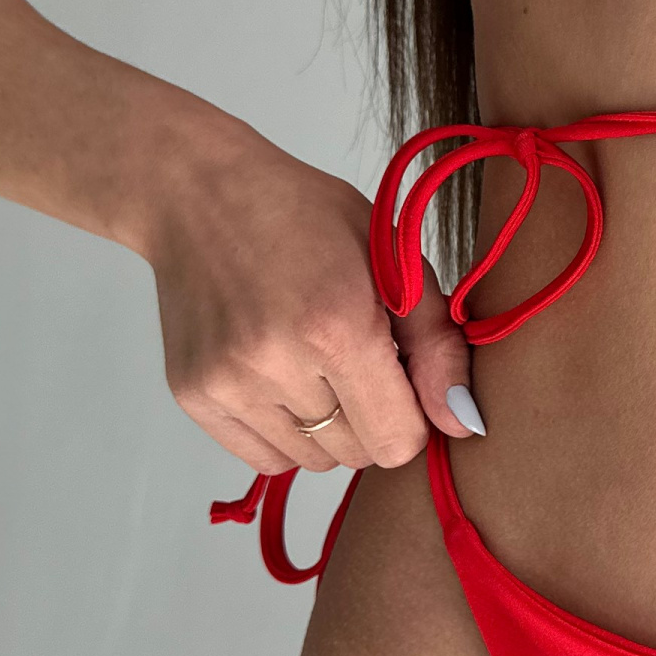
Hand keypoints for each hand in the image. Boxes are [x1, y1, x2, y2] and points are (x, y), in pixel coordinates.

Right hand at [141, 129, 480, 474]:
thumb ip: (438, 346)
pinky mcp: (193, 396)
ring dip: (327, 428)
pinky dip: (284, 434)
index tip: (400, 376)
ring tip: (313, 363)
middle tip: (352, 358)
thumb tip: (463, 425)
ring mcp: (227, 384)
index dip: (412, 415)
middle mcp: (275, 363)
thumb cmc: (306, 218)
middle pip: (358, 455)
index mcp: (336, 326)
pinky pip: (266, 459)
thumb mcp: (392, 260)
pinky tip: (279, 377)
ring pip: (313, 462)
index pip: (398, 441)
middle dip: (371, 417)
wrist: (200, 193)